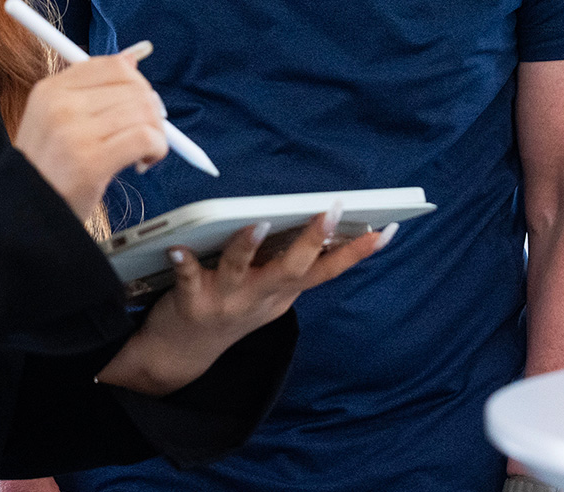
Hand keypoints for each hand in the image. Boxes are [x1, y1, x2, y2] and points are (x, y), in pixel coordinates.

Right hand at [13, 48, 167, 221]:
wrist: (24, 214)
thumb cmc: (46, 169)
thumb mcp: (55, 119)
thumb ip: (91, 88)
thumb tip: (132, 59)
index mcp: (50, 89)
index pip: (112, 65)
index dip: (136, 83)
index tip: (138, 105)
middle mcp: (60, 104)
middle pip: (133, 87)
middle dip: (151, 110)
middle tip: (146, 133)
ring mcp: (74, 131)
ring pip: (143, 111)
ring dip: (156, 133)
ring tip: (143, 151)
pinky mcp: (91, 160)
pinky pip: (145, 137)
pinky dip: (156, 148)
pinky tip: (144, 162)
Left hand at [97, 207, 396, 395]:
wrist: (182, 353)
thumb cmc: (229, 305)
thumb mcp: (269, 290)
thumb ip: (289, 262)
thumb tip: (320, 220)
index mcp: (282, 292)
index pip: (327, 270)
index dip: (357, 252)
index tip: (386, 230)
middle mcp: (260, 298)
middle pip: (292, 269)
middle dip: (314, 240)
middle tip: (332, 210)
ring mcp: (227, 302)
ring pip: (241, 270)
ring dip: (250, 246)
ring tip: (259, 223)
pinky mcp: (192, 303)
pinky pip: (188, 278)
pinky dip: (184, 262)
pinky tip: (178, 248)